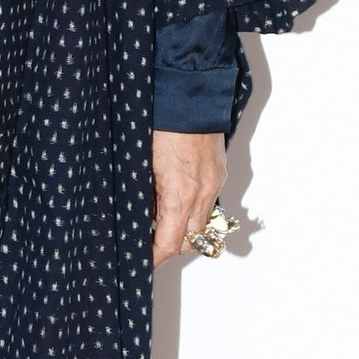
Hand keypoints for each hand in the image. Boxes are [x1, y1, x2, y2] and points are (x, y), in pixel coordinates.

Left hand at [151, 130, 225, 267]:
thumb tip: (140, 219)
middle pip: (190, 241)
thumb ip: (144, 196)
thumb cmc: (160, 124)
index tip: (141, 263)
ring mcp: (214, 184)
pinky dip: (192, 211)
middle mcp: (202, 194)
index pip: (170, 244)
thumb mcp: (141, 164)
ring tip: (159, 222)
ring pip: (201, 225)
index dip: (154, 258)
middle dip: (169, 248)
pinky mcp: (218, 173)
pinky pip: (207, 205)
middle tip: (147, 245)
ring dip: (183, 230)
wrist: (188, 95)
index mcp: (180, 194)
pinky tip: (174, 200)